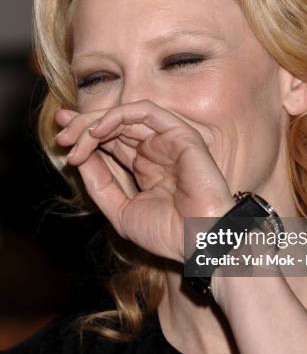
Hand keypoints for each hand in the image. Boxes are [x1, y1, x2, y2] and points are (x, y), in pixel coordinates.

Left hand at [54, 100, 233, 262]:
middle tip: (61, 137)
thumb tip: (78, 158)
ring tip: (73, 138)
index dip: (84, 137)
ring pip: (126, 116)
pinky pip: (146, 112)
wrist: (198, 241)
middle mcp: (156, 151)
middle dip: (83, 127)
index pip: (111, 142)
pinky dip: (119, 115)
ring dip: (95, 122)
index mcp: (145, 168)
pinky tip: (98, 130)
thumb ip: (100, 184)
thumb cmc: (166, 233)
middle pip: (114, 126)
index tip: (61, 142)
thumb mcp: (120, 211)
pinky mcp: (180, 133)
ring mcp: (168, 141)